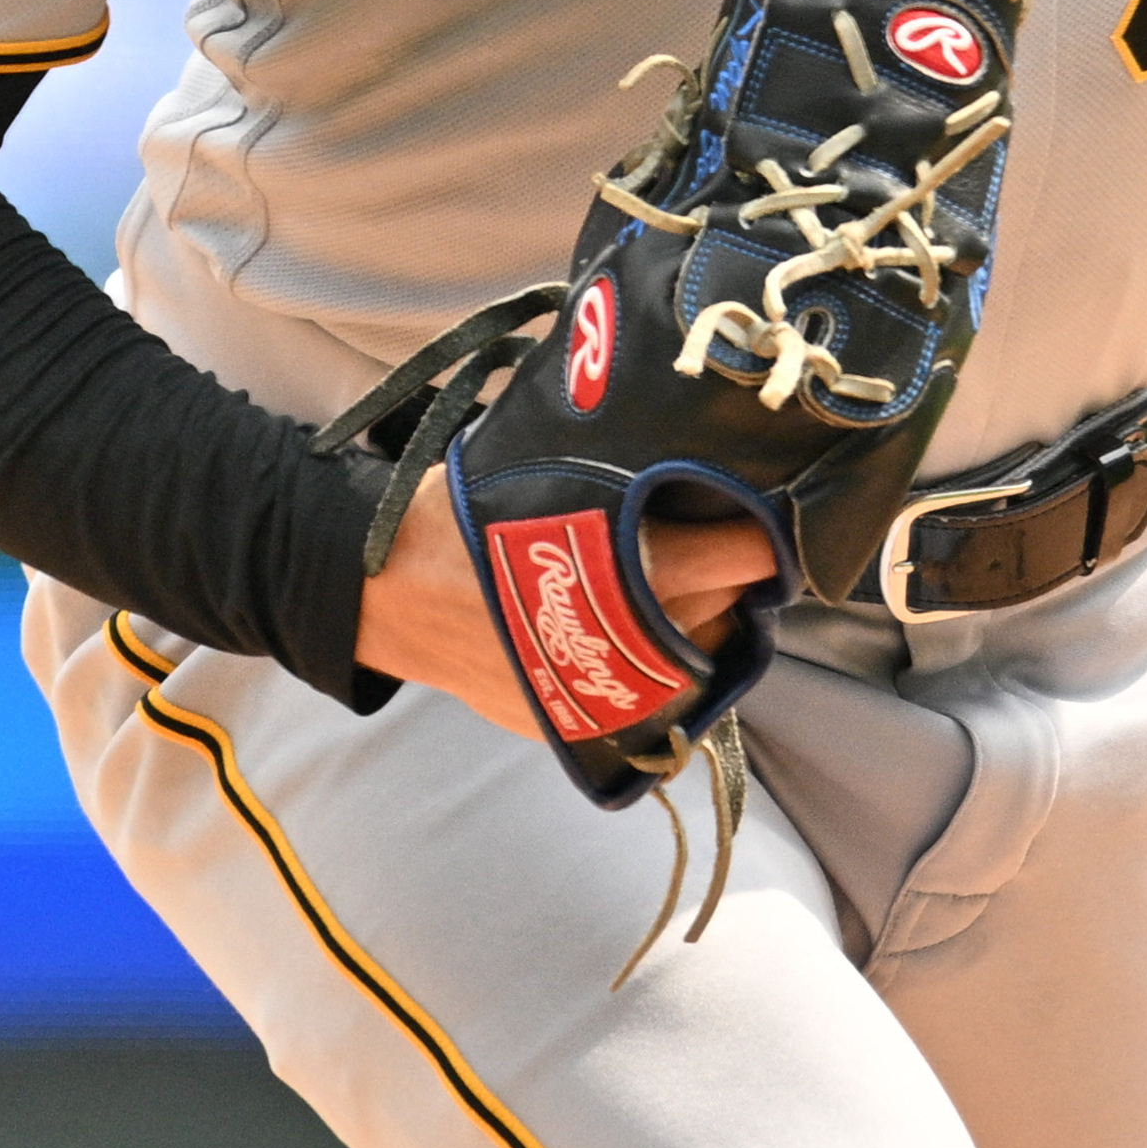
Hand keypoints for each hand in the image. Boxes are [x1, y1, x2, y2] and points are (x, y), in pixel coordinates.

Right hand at [355, 463, 784, 724]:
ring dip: (703, 621)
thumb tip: (682, 423)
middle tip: (718, 535)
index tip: (763, 510)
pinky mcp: (578, 724)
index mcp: (635, 569)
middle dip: (733, 573)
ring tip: (682, 581)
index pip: (746, 557)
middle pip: (730, 608)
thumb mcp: (549, 465)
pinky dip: (657, 663)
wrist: (383, 589)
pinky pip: (650, 699)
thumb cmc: (462, 513)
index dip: (762, 532)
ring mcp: (605, 693)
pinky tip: (640, 625)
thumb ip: (623, 462)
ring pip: (697, 658)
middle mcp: (633, 641)